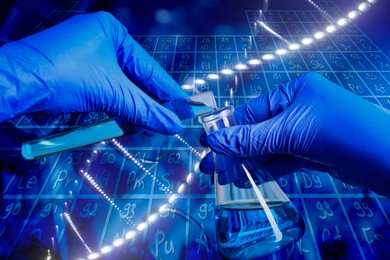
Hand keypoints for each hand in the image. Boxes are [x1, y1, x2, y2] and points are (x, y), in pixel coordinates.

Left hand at [0, 11, 186, 133]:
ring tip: (153, 125)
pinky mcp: (77, 72)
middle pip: (136, 78)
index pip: (149, 67)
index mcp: (112, 33)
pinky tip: (131, 121)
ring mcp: (88, 56)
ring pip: (122, 87)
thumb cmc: (61, 75)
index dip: (168, 90)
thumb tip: (172, 124)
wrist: (17, 83)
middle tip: (170, 121)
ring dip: (136, 108)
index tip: (185, 107)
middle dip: (152, 102)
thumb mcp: (110, 92)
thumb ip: (144, 109)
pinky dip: (119, 107)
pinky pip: (107, 91)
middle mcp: (102, 41)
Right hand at [201, 72, 389, 196]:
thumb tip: (214, 141)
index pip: (252, 111)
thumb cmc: (339, 133)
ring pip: (269, 149)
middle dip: (233, 151)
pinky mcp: (314, 153)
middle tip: (210, 168)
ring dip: (247, 164)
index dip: (228, 128)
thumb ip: (250, 139)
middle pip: (258, 132)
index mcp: (295, 92)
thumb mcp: (290, 132)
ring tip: (224, 178)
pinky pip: (283, 160)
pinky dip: (266, 170)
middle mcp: (299, 109)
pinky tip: (247, 180)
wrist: (389, 161)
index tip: (206, 144)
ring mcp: (307, 133)